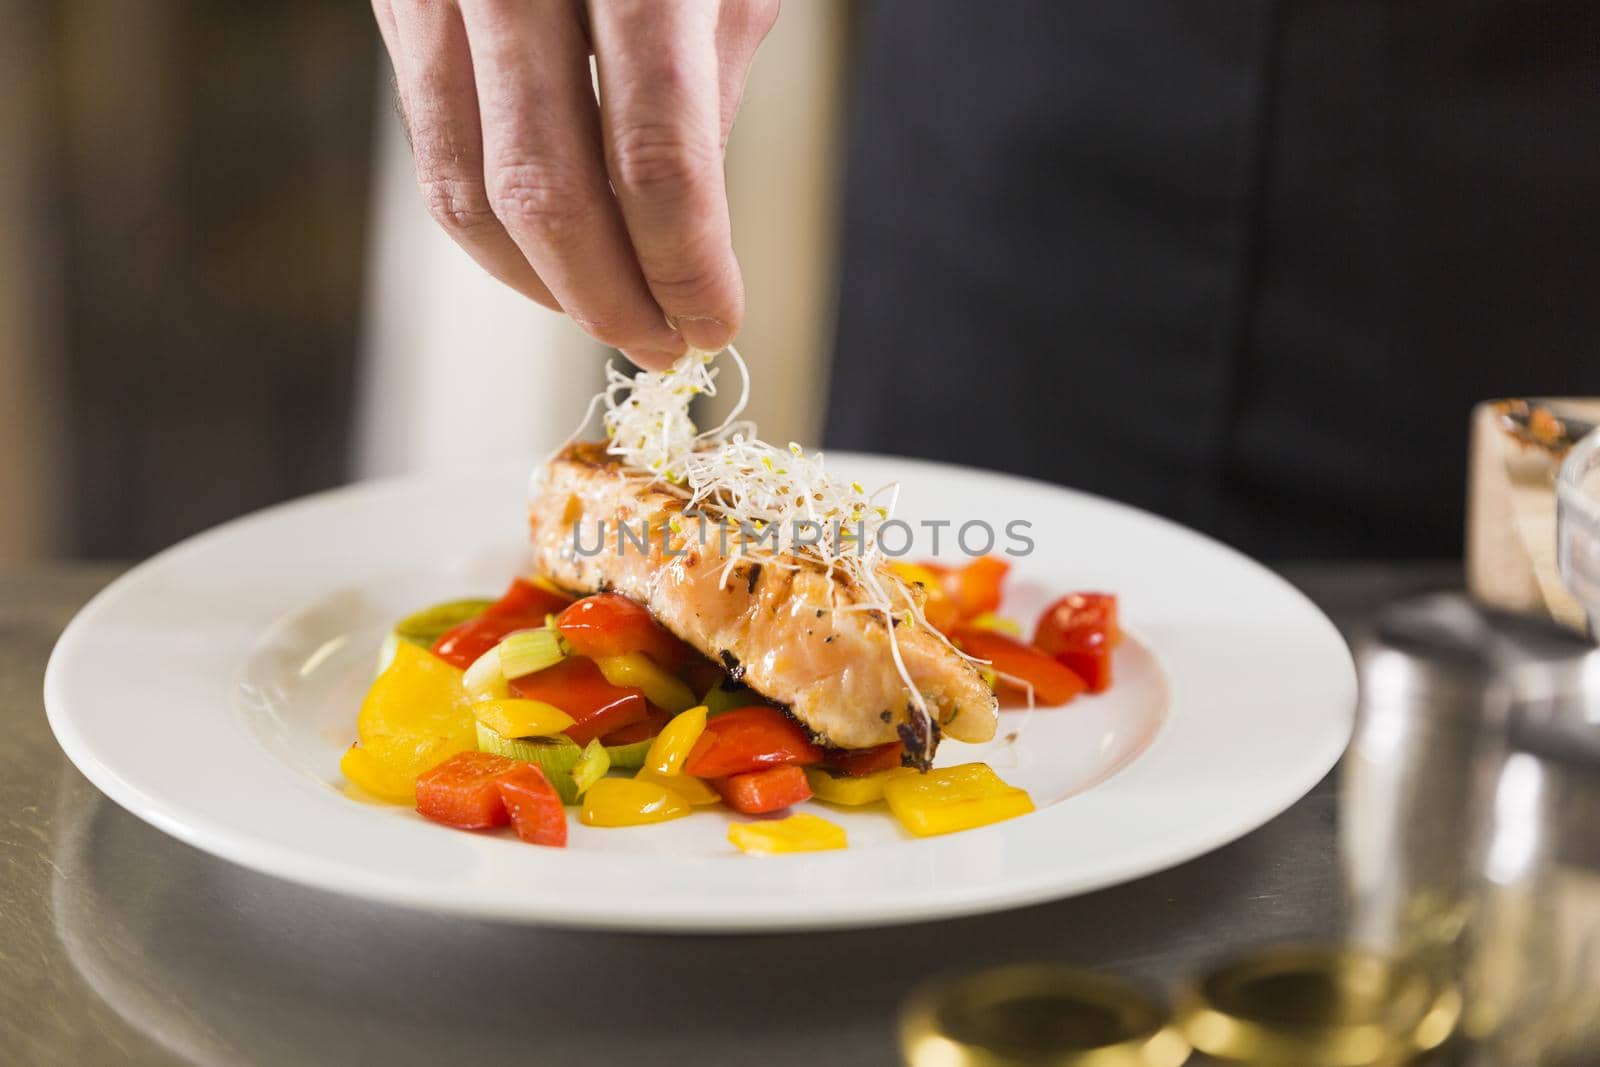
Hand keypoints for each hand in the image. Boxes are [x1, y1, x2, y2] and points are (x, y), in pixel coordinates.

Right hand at [372, 0, 778, 368]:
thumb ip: (707, 99)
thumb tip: (680, 242)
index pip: (655, 155)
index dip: (686, 265)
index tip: (714, 322)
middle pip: (543, 190)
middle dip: (608, 297)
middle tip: (663, 344)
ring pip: (463, 190)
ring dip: (542, 284)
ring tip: (610, 315)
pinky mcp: (396, 1)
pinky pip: (435, 148)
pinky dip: (494, 227)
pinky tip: (552, 254)